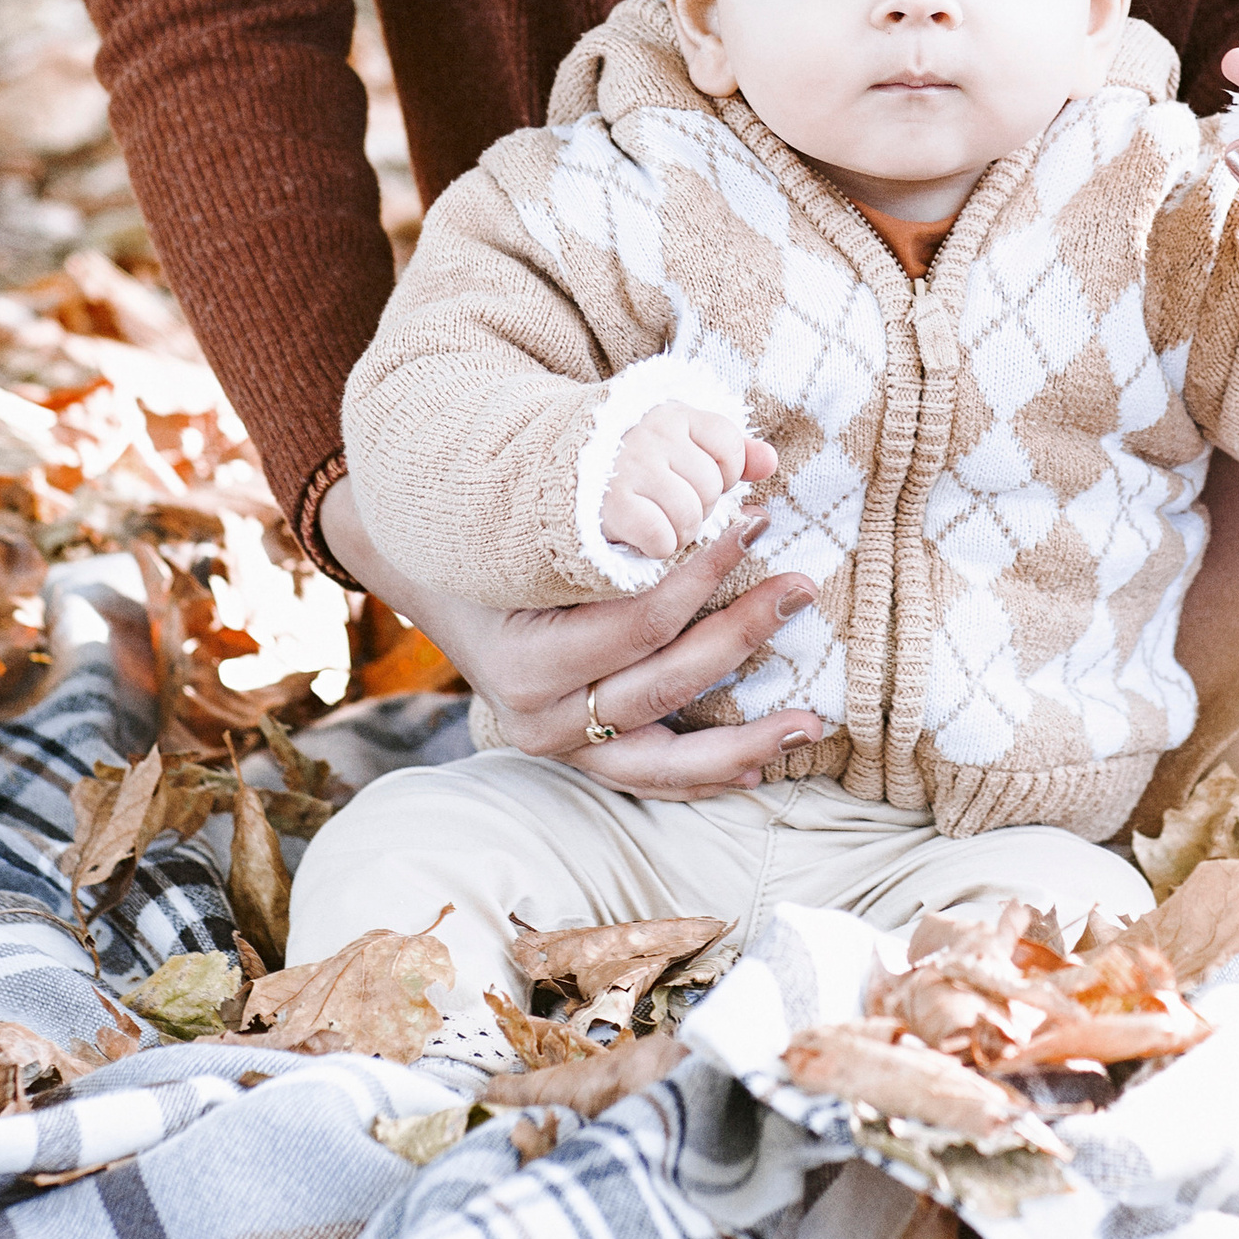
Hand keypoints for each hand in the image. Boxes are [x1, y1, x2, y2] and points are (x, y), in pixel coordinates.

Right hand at [314, 472, 828, 791]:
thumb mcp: (543, 521)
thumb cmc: (489, 539)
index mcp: (526, 660)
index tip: (759, 520)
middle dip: (739, 637)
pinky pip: (646, 777)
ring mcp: (555, 746)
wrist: (429, 581)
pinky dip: (701, 776)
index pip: (639, 622)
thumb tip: (748, 460)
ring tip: (809, 724)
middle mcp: (538, 717)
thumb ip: (632, 505)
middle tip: (800, 590)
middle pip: (661, 687)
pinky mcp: (574, 758)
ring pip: (660, 762)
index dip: (705, 572)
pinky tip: (757, 767)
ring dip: (742, 744)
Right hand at [600, 405, 776, 560]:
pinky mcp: (611, 504)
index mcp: (673, 413)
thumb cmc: (628, 465)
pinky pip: (662, 538)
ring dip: (678, 534)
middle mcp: (653, 432)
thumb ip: (729, 452)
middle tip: (667, 505)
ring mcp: (631, 466)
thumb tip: (770, 462)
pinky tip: (638, 537)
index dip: (722, 475)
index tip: (693, 479)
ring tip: (656, 522)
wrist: (549, 476)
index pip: (729, 447)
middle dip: (698, 508)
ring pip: (690, 516)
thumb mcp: (676, 446)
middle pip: (712, 488)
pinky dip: (656, 547)